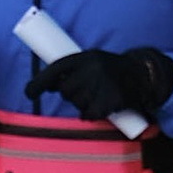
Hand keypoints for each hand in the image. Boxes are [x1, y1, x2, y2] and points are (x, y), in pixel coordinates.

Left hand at [37, 45, 172, 122]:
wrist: (143, 75)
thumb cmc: (113, 70)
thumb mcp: (93, 61)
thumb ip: (73, 71)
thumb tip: (48, 85)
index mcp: (85, 57)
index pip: (56, 69)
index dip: (40, 82)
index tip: (29, 93)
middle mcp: (92, 69)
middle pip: (66, 91)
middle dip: (72, 94)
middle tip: (88, 90)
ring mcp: (101, 85)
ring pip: (77, 104)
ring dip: (84, 104)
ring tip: (99, 95)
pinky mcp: (110, 100)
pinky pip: (89, 115)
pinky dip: (92, 115)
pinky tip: (102, 107)